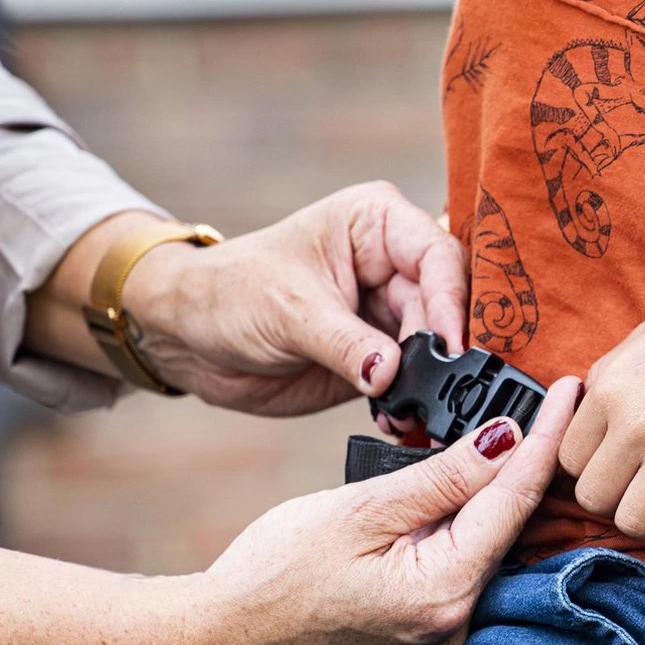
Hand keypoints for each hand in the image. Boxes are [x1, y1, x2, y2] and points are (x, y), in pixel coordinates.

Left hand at [123, 182, 467, 415]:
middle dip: (445, 352)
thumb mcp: (290, 313)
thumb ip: (348, 344)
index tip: (451, 348)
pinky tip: (398, 420)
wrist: (193, 338)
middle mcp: (394, 265)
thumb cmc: (230, 295)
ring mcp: (390, 314)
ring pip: (438, 349)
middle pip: (448, 307)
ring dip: (431, 385)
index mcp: (378, 224)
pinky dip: (412, 404)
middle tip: (438, 392)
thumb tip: (393, 372)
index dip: (451, 303)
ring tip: (409, 413)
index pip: (439, 257)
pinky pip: (415, 382)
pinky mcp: (382, 358)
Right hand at [178, 377, 581, 644]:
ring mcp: (440, 632)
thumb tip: (505, 441)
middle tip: (546, 402)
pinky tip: (466, 488)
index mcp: (443, 592)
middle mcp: (454, 622)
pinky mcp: (424, 630)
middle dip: (525, 462)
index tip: (572, 393)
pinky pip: (461, 564)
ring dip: (495, 491)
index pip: (513, 502)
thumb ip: (440, 478)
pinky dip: (466, 523)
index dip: (544, 441)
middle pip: (507, 526)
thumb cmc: (274, 574)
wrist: (222, 637)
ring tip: (509, 432)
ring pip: (486, 544)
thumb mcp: (360, 510)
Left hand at [559, 304, 644, 545]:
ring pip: (633, 523)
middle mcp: (636, 428)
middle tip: (631, 484)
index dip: (587, 466)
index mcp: (608, 394)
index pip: (568, 461)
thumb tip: (580, 417)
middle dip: (610, 498)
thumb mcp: (632, 348)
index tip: (609, 459)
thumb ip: (601, 386)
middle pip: (593, 498)